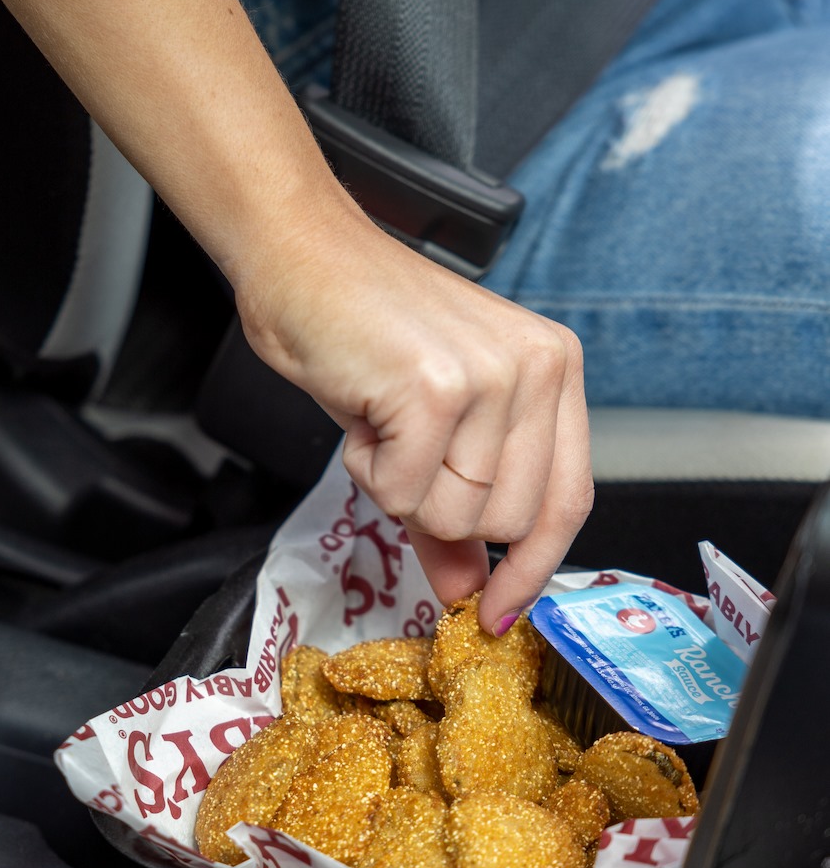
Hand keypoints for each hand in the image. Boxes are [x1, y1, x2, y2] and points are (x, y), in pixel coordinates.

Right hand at [238, 204, 593, 634]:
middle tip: (402, 450)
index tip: (497, 610)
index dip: (531, 568)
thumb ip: (455, 515)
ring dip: (399, 488)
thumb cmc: (365, 333)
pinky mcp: (434, 388)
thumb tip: (469, 594)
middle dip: (437, 508)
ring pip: (456, 515)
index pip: (567, 501)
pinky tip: (363, 416)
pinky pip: (402, 491)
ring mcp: (491, 376)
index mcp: (555, 370)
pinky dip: (367, 470)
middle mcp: (538, 368)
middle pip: (504, 522)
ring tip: (382, 424)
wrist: (300, 257)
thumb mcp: (431, 425)